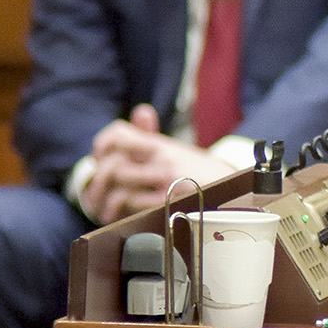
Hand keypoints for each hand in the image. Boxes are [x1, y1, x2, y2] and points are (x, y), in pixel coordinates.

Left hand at [84, 105, 235, 223]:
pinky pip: (132, 203)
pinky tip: (118, 215)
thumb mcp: (176, 149)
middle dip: (98, 181)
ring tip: (104, 208)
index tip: (99, 157)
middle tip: (95, 190)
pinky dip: (118, 211)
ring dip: (104, 200)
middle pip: (113, 163)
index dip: (102, 145)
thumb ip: (152, 135)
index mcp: (160, 144)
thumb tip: (140, 112)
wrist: (232, 188)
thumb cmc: (198, 171)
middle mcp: (162, 158)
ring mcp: (166, 179)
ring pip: (120, 184)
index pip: (120, 134)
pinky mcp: (169, 200)